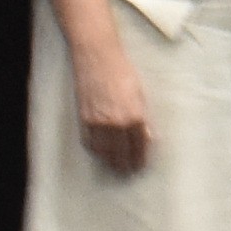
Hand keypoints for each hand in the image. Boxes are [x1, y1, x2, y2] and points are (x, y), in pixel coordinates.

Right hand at [68, 44, 153, 177]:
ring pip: (103, 152)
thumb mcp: (140, 94)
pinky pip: (89, 142)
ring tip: (114, 167)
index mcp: (134, 116)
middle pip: (120, 154)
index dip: (139, 159)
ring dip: (109, 162)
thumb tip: (146, 136)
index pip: (138, 146)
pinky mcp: (84, 118)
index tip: (140, 166)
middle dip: (124, 165)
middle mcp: (116, 123)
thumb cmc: (122, 71)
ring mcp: (98, 122)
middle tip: (127, 172)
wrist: (97, 58)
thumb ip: (143, 117)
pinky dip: (95, 150)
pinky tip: (100, 153)